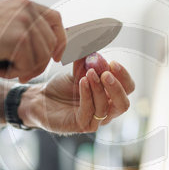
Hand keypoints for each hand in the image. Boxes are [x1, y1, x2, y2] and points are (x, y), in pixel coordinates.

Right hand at [0, 0, 65, 82]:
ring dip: (24, 70)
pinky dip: (13, 73)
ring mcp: (22, 22)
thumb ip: (21, 27)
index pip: (55, 19)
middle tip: (23, 75)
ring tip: (4, 70)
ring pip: (41, 56)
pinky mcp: (17, 38)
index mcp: (23, 3)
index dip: (60, 41)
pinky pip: (28, 64)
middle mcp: (26, 8)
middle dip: (40, 64)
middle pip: (51, 42)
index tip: (56, 57)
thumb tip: (45, 48)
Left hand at [18, 58, 134, 133]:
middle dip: (117, 87)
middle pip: (124, 104)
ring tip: (89, 74)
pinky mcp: (82, 125)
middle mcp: (107, 110)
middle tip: (106, 73)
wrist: (41, 99)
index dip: (124, 76)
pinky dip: (87, 95)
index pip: (128, 88)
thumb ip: (88, 61)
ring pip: (105, 107)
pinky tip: (82, 82)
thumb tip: (95, 43)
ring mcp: (95, 120)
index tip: (113, 63)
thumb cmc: (61, 87)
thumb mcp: (78, 71)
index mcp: (111, 96)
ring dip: (98, 88)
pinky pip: (89, 111)